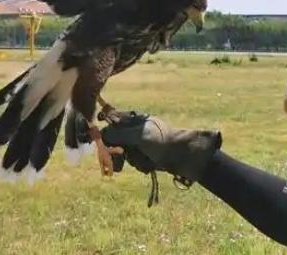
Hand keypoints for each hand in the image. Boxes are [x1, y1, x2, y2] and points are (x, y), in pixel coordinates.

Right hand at [101, 111, 221, 181]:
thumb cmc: (162, 142)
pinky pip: (134, 161)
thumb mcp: (139, 136)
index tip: (104, 144)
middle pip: (115, 140)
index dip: (106, 133)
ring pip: (124, 153)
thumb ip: (119, 134)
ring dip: (131, 160)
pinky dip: (139, 165)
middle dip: (118, 152)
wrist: (184, 157)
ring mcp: (141, 143)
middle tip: (119, 163)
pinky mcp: (146, 156)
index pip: (112, 122)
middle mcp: (136, 129)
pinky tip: (148, 167)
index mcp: (135, 119)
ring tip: (142, 163)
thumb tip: (101, 134)